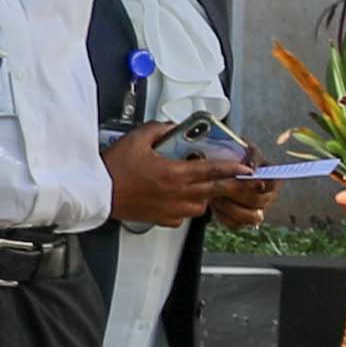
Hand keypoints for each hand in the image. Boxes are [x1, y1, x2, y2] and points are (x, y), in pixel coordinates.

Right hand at [107, 136, 266, 225]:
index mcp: (175, 173)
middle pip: (216, 191)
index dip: (234, 170)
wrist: (97, 193)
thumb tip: (171, 127)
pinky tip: (177, 197)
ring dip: (205, 196)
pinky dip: (186, 207)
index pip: (213, 170)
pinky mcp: (164, 219)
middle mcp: (178, 194)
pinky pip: (184, 215)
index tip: (248, 169)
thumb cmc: (114, 170)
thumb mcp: (137, 139)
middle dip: (233, 186)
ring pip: (202, 205)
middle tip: (245, 183)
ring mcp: (172, 209)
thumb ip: (159, 129)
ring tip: (199, 186)